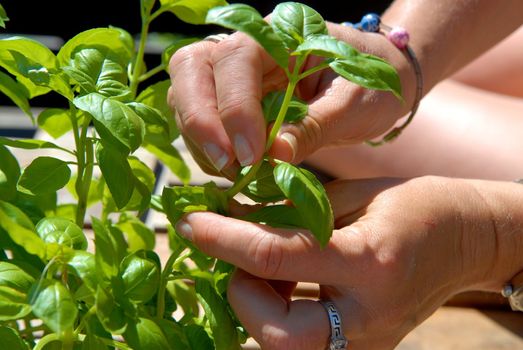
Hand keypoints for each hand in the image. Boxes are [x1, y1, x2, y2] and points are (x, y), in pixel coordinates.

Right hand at [168, 25, 411, 176]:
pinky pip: (201, 119)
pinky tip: (232, 169)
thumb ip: (315, 126)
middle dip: (199, 119)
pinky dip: (207, 147)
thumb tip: (275, 157)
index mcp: (280, 34)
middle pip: (192, 68)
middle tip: (227, 164)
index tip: (252, 155)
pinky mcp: (232, 100)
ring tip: (233, 173)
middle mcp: (246, 48)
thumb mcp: (354, 103)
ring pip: (186, 94)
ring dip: (200, 139)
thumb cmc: (371, 79)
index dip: (235, 109)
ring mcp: (233, 74)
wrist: (377, 78)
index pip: (235, 61)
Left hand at [175, 176, 507, 348]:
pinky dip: (278, 311)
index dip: (224, 237)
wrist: (464, 241)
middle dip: (243, 296)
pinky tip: (285, 281)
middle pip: (278, 336)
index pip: (277, 256)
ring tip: (269, 266)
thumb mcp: (352, 194)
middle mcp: (368, 315)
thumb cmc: (414, 205)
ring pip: (287, 346)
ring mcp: (367, 341)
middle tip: (245, 261)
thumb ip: (293, 209)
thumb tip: (235, 213)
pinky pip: (302, 340)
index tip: (190, 222)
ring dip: (258, 304)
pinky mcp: (360, 347)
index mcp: (370, 262)